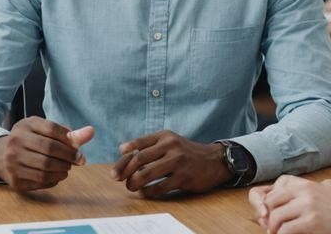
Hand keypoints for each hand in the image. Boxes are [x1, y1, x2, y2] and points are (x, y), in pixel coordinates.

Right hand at [0, 117, 93, 191]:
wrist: (1, 155)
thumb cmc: (30, 140)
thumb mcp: (44, 131)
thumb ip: (68, 133)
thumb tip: (91, 132)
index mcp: (25, 125)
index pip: (52, 129)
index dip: (70, 140)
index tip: (80, 151)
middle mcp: (15, 142)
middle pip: (50, 149)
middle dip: (68, 157)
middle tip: (77, 161)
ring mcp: (12, 162)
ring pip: (46, 168)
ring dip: (63, 170)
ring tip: (66, 168)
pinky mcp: (15, 180)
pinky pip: (40, 182)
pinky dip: (54, 179)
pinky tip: (57, 175)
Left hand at [111, 130, 229, 197]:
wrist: (214, 160)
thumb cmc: (185, 152)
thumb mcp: (170, 141)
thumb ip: (149, 145)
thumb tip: (122, 150)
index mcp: (164, 136)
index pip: (138, 144)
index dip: (123, 157)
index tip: (117, 168)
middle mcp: (170, 146)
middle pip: (139, 159)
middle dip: (125, 171)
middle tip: (117, 179)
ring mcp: (177, 162)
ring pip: (146, 174)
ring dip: (134, 183)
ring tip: (130, 187)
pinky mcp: (183, 177)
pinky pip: (159, 187)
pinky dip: (148, 192)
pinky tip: (144, 192)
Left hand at [248, 175, 330, 233]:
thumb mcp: (318, 195)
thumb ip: (299, 197)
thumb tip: (273, 209)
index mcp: (303, 184)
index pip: (272, 193)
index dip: (266, 208)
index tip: (267, 219)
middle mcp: (304, 191)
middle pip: (270, 203)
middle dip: (267, 218)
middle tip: (271, 229)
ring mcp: (308, 205)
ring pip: (276, 218)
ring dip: (274, 229)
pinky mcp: (313, 221)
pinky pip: (286, 230)